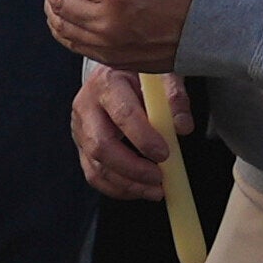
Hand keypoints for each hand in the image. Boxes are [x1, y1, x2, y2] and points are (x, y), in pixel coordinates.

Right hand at [73, 60, 171, 199]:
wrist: (115, 71)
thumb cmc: (139, 72)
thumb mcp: (162, 74)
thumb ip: (174, 96)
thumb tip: (183, 127)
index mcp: (107, 82)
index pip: (123, 114)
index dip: (144, 138)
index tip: (165, 154)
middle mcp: (86, 106)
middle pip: (101, 147)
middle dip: (132, 169)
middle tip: (159, 179)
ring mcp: (80, 129)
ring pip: (96, 167)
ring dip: (126, 184)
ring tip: (154, 190)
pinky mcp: (81, 147)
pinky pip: (94, 175)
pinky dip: (117, 188)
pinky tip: (138, 189)